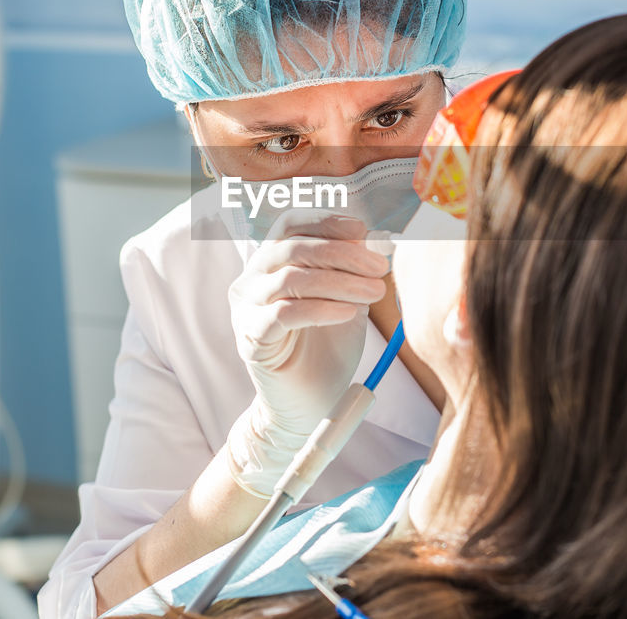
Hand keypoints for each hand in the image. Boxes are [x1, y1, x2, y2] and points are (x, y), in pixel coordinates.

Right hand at [225, 210, 389, 496]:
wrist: (309, 404)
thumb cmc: (326, 348)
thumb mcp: (346, 298)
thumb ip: (354, 269)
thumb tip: (379, 238)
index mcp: (271, 264)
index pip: (290, 226)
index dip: (325, 221)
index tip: (362, 229)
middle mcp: (252, 281)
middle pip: (293, 248)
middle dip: (342, 253)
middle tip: (379, 266)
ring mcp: (247, 310)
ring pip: (291, 278)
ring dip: (340, 281)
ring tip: (375, 291)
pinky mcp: (252, 339)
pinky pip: (284, 314)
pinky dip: (321, 308)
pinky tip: (348, 313)